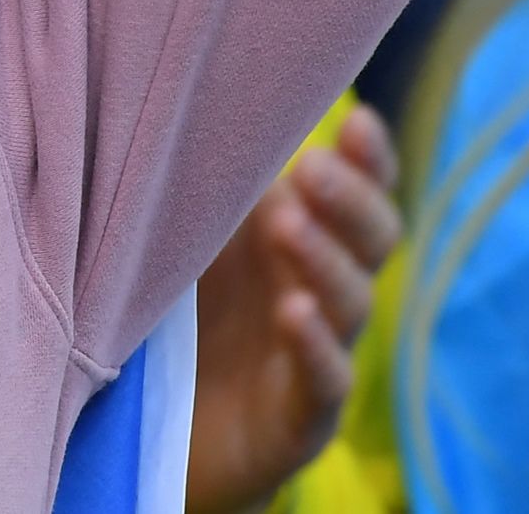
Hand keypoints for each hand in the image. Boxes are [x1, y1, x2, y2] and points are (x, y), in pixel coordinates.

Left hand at [181, 109, 399, 513]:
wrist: (156, 438)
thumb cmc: (174, 316)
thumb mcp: (184, 236)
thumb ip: (204, 181)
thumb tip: (202, 92)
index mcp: (300, 236)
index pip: (360, 191)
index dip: (369, 160)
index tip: (358, 122)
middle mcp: (319, 290)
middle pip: (372, 239)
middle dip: (350, 200)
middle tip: (311, 165)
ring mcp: (316, 355)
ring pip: (350, 303)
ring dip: (323, 260)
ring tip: (286, 223)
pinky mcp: (298, 419)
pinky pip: (324, 384)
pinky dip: (315, 348)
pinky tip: (295, 314)